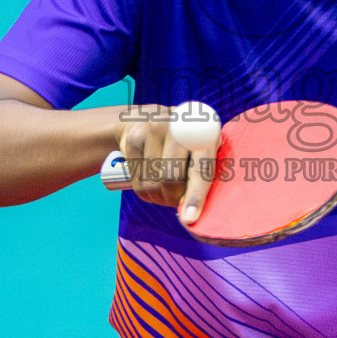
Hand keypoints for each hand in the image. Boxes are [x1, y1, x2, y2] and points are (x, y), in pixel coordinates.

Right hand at [113, 105, 216, 225]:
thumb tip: (193, 212)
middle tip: (177, 202)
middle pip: (171, 179)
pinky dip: (145, 192)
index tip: (189, 218)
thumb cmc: (182, 143)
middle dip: (173, 198)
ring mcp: (153, 130)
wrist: (142, 119)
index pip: (201, 166)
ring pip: (152, 184)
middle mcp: (178, 127)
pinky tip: (151, 185)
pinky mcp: (133, 139)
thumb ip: (203, 171)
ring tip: (164, 192)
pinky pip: (138, 182)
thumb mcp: (198, 148)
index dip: (196, 194)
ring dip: (158, 198)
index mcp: (203, 131)